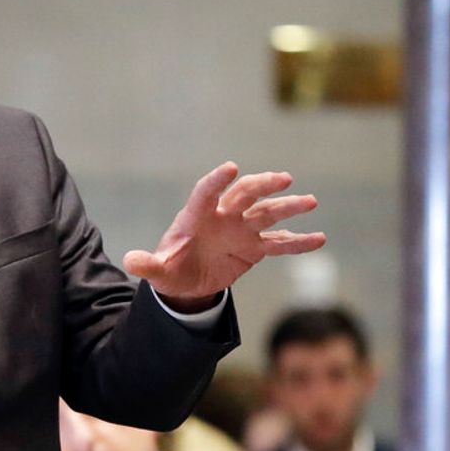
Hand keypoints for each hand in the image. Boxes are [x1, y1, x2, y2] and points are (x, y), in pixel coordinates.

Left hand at [122, 161, 325, 309]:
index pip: (206, 192)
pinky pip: (279, 243)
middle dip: (262, 185)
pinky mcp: (254, 248)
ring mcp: (241, 230)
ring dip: (288, 207)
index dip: (217, 180)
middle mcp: (222, 217)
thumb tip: (130, 262)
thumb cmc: (170, 269)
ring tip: (310, 201)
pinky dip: (298, 242)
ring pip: (267, 214)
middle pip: (245, 194)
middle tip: (284, 179)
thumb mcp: (158, 271)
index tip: (230, 168)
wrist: (187, 282)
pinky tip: (319, 238)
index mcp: (196, 216)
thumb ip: (147, 265)